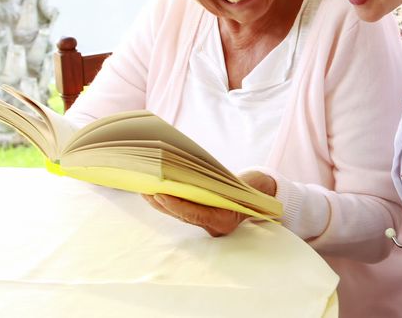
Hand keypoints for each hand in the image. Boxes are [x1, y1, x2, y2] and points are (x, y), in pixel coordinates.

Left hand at [142, 171, 277, 236]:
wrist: (257, 196)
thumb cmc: (246, 188)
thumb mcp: (235, 185)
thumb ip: (215, 184)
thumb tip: (184, 175)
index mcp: (225, 221)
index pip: (196, 214)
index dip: (176, 205)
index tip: (160, 194)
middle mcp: (214, 227)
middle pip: (183, 215)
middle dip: (163, 202)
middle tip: (145, 189)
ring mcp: (207, 225)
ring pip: (178, 214)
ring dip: (160, 202)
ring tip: (143, 188)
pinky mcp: (201, 218)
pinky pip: (181, 212)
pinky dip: (168, 202)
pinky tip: (154, 192)